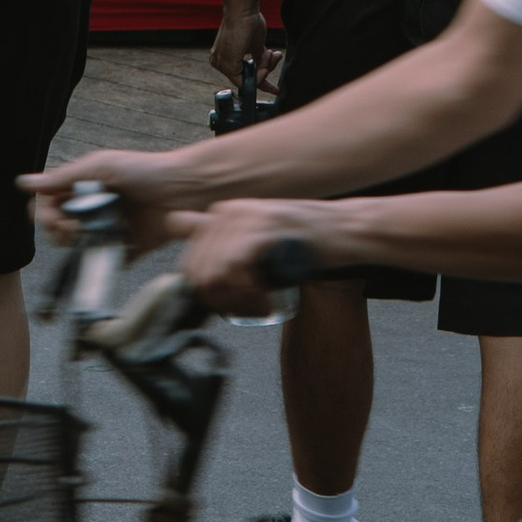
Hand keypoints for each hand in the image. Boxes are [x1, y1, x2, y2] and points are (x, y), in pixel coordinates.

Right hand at [22, 148, 181, 249]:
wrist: (185, 190)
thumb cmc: (145, 170)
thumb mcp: (101, 167)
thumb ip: (63, 178)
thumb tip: (22, 183)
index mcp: (84, 189)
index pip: (49, 205)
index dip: (44, 213)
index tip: (55, 217)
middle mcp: (93, 211)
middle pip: (58, 229)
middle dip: (57, 231)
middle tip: (73, 229)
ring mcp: (108, 231)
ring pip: (76, 249)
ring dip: (74, 248)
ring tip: (86, 240)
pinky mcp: (126, 250)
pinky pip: (104, 263)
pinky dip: (98, 263)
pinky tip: (102, 254)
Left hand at [173, 198, 331, 314]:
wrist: (347, 230)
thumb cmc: (306, 240)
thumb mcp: (257, 240)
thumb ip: (219, 236)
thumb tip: (174, 224)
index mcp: (222, 213)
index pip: (190, 266)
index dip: (210, 296)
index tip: (235, 306)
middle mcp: (228, 211)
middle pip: (199, 275)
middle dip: (223, 303)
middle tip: (253, 311)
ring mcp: (245, 217)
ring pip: (214, 276)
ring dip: (238, 304)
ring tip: (264, 307)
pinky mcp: (264, 229)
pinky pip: (235, 272)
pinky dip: (250, 296)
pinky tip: (270, 302)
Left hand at [209, 0, 271, 96]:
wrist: (243, 9)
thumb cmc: (248, 21)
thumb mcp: (255, 45)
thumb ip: (258, 59)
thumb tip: (265, 70)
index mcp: (222, 56)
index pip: (242, 75)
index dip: (260, 80)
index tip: (274, 88)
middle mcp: (219, 62)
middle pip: (247, 78)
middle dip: (266, 70)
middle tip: (275, 58)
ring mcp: (222, 64)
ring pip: (249, 79)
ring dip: (265, 67)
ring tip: (270, 53)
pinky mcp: (228, 65)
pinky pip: (248, 79)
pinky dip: (261, 71)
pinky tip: (266, 57)